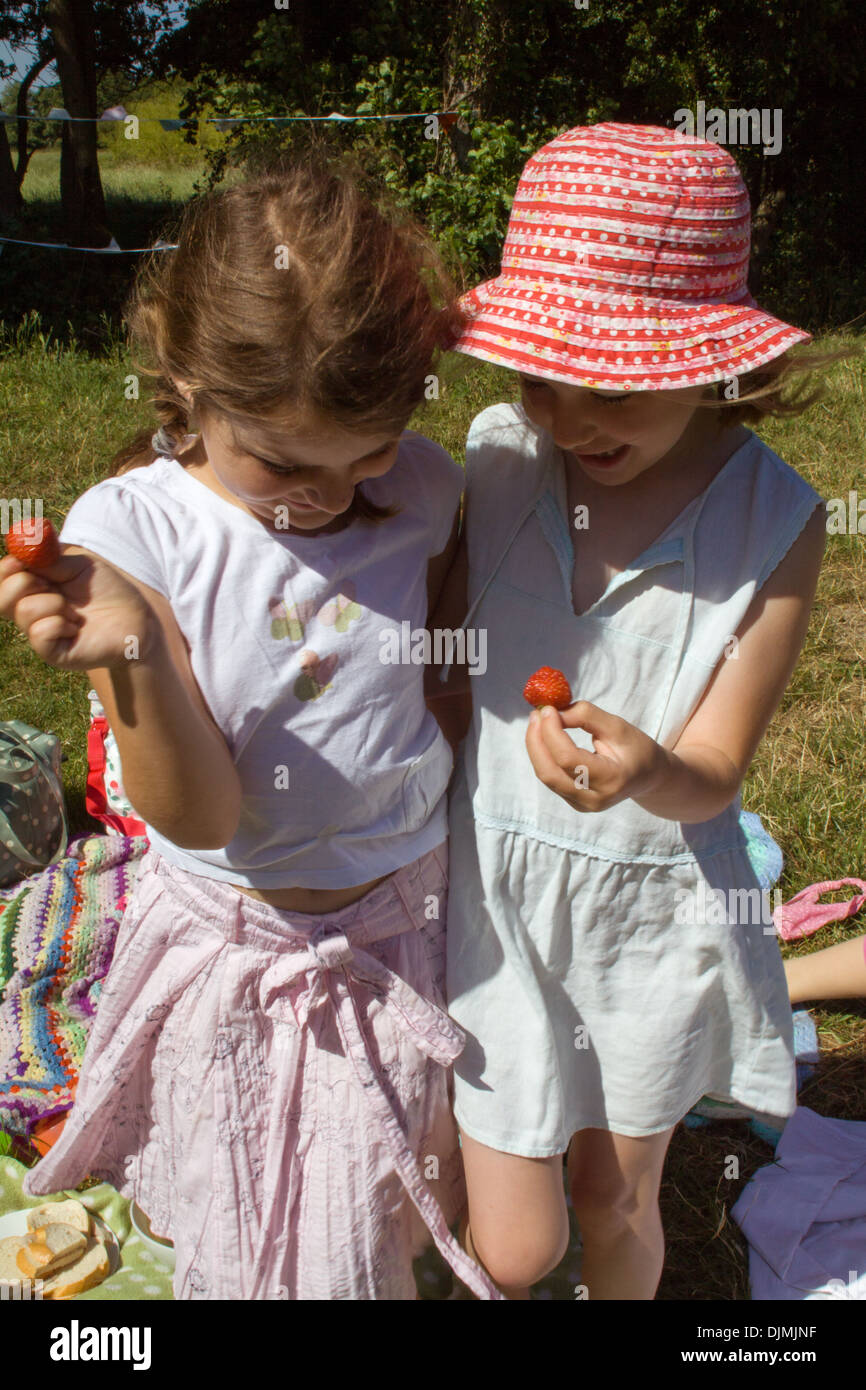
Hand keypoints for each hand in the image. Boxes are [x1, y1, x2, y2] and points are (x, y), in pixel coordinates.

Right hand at [0, 545, 157, 670]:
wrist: (137, 618)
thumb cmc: (108, 590)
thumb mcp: (80, 564)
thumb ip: (50, 555)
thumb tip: (23, 542)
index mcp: (33, 588)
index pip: (2, 580)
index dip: (7, 569)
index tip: (21, 561)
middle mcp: (31, 612)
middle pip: (1, 598)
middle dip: (26, 582)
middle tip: (53, 584)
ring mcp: (40, 634)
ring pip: (25, 610)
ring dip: (55, 603)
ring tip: (76, 611)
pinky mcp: (53, 653)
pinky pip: (40, 632)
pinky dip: (60, 623)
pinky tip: (77, 627)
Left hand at [525, 699, 666, 812]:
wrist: (648, 776)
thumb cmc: (635, 748)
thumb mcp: (618, 726)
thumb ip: (586, 715)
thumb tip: (553, 712)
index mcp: (611, 780)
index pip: (568, 759)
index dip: (552, 732)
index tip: (548, 709)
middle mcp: (594, 799)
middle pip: (549, 773)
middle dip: (536, 740)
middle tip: (536, 714)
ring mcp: (582, 805)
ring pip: (546, 775)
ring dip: (536, 746)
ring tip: (538, 721)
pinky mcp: (574, 803)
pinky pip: (551, 777)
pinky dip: (543, 755)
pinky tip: (545, 736)